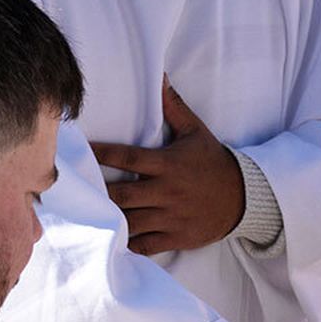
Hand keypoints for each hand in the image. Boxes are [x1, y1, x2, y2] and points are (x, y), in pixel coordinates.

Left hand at [95, 76, 244, 254]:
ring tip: (87, 216)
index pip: (127, 158)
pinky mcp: (176, 237)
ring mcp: (171, 217)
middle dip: (99, 194)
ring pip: (130, 223)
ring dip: (109, 220)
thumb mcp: (196, 132)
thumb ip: (174, 107)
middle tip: (76, 192)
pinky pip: (145, 245)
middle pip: (122, 195)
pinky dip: (127, 244)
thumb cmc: (214, 162)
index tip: (80, 152)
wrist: (244, 197)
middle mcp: (167, 192)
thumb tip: (160, 76)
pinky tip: (112, 239)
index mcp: (168, 164)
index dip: (101, 154)